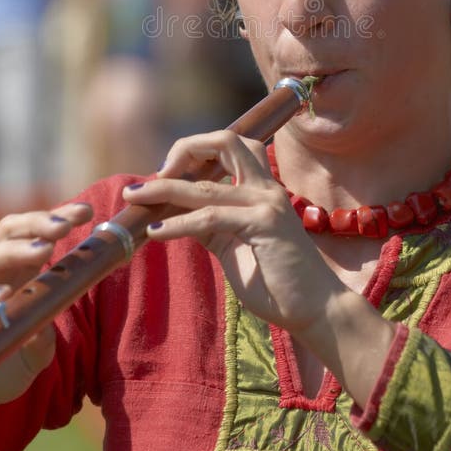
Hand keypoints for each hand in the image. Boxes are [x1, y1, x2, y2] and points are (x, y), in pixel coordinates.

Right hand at [0, 202, 91, 426]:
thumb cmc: (6, 360)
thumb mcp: (38, 344)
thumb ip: (50, 325)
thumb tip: (66, 306)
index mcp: (14, 268)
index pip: (33, 230)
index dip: (58, 216)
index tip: (86, 211)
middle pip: (9, 232)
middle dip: (38, 224)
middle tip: (64, 227)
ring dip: (16, 251)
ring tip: (45, 251)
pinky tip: (2, 297)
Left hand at [122, 130, 346, 334]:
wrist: (315, 309)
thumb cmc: (277, 280)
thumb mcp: (236, 245)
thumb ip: (212, 225)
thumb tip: (177, 215)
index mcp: (263, 187)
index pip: (230, 145)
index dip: (196, 150)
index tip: (168, 173)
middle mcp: (266, 188)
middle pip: (225, 141)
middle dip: (184, 149)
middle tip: (156, 173)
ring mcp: (266, 204)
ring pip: (206, 185)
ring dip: (163, 189)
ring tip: (134, 197)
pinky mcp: (262, 226)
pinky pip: (209, 218)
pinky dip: (176, 223)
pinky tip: (155, 232)